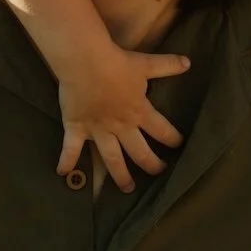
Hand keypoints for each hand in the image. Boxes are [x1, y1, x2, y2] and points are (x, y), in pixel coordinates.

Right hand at [53, 43, 191, 192]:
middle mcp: (121, 127)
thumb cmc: (117, 63)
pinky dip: (67, 160)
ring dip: (120, 176)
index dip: (173, 139)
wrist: (86, 62)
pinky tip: (63, 173)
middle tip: (158, 172)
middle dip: (152, 165)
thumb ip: (167, 65)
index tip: (179, 145)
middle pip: (141, 153)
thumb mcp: (146, 64)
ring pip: (112, 159)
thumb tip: (188, 62)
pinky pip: (71, 148)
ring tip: (127, 188)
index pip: (162, 131)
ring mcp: (98, 131)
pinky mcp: (77, 128)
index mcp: (139, 112)